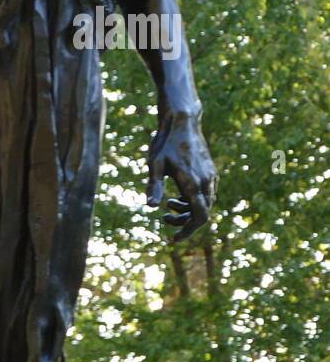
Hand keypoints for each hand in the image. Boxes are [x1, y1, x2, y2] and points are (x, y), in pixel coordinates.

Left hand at [147, 110, 216, 241]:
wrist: (182, 122)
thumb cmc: (165, 144)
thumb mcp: (155, 165)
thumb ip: (154, 186)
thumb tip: (150, 207)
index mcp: (194, 184)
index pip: (199, 217)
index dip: (188, 231)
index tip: (173, 239)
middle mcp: (207, 182)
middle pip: (202, 214)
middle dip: (184, 222)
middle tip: (164, 219)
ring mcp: (211, 176)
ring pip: (205, 204)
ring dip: (187, 210)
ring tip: (168, 205)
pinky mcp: (210, 171)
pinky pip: (206, 194)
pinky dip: (192, 201)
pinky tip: (176, 196)